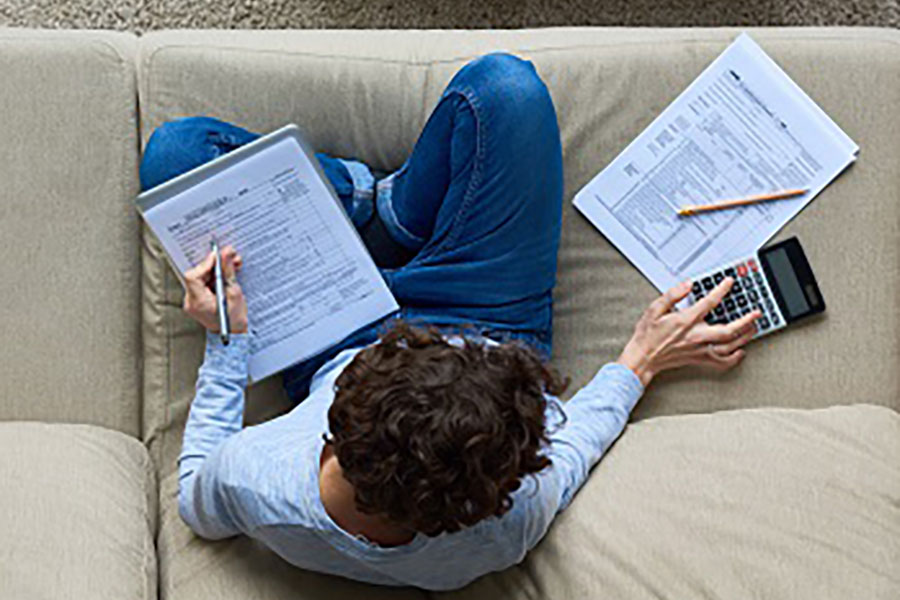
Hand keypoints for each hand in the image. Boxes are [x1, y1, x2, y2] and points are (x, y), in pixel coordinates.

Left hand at [182, 245, 247, 333]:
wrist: (233, 334)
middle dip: (214, 265)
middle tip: (230, 257)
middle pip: (198, 275)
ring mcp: (193, 301)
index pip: (193, 277)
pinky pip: (204, 282)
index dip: (205, 264)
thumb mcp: (234, 293)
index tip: (218, 257)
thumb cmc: (234, 319)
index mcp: (198, 302)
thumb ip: (228, 272)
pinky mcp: (198, 299)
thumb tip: (226, 254)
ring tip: (233, 265)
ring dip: (217, 269)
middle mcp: (191, 301)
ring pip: (202, 277)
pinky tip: (228, 274)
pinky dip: (215, 276)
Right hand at [617, 278, 760, 386]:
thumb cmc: (647, 335)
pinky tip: (741, 352)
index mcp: (686, 321)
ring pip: (729, 345)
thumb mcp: (654, 309)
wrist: (643, 358)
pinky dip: (734, 358)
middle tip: (756, 312)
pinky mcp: (698, 359)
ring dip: (745, 336)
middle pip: (728, 330)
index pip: (709, 303)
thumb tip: (688, 285)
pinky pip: (721, 362)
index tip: (729, 282)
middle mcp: (696, 336)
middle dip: (746, 320)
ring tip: (754, 327)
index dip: (721, 290)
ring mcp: (699, 349)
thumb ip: (672, 295)